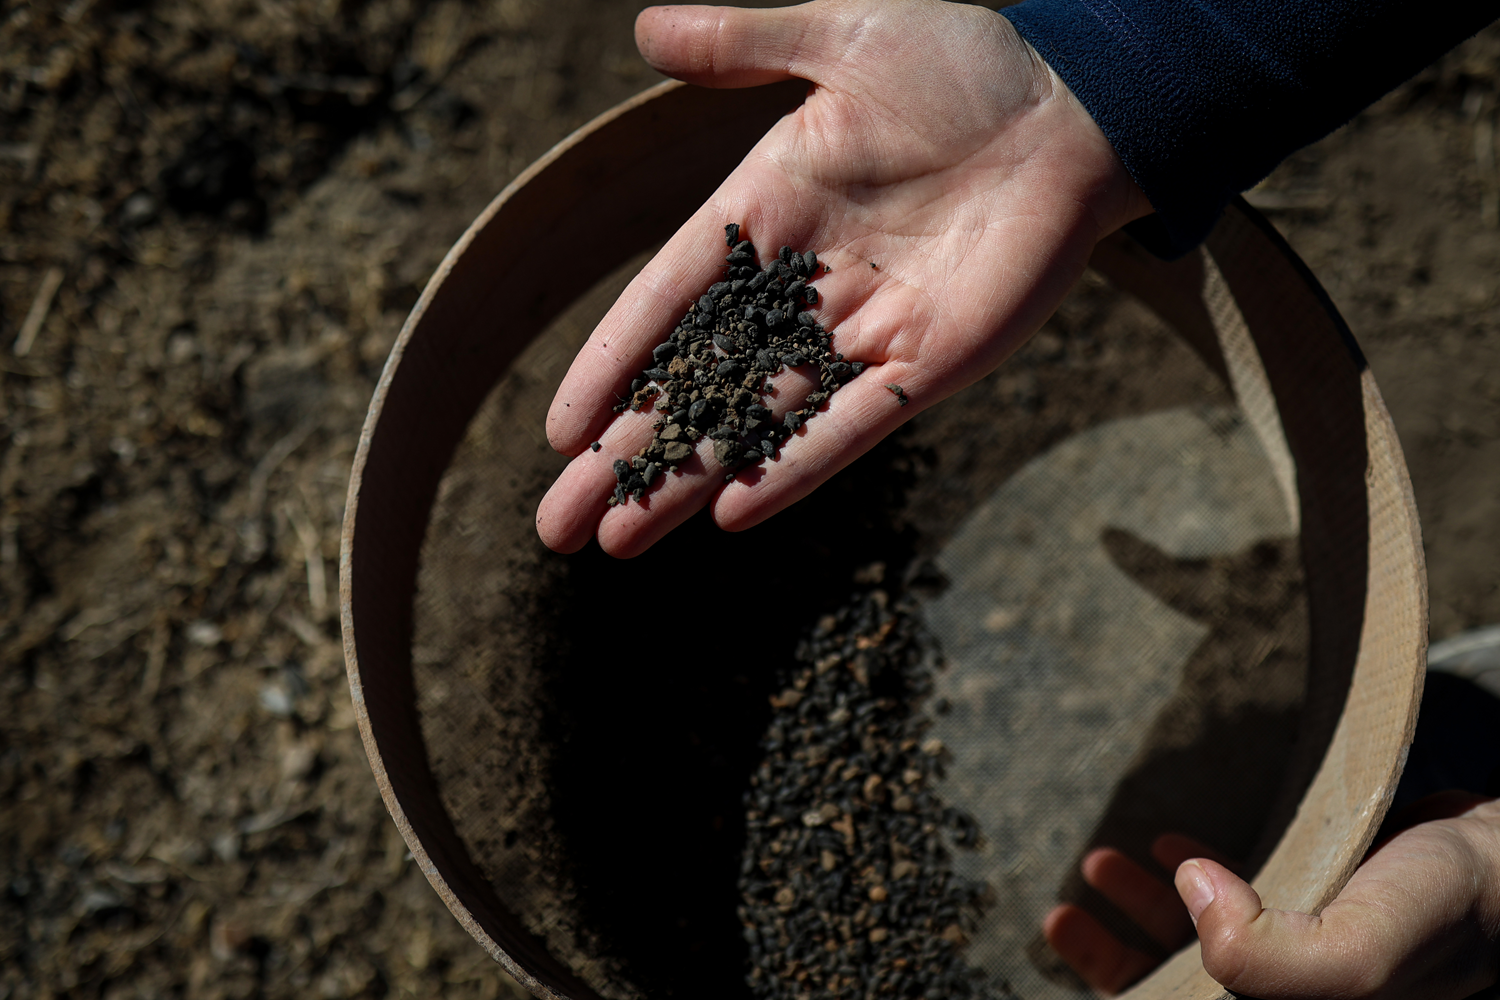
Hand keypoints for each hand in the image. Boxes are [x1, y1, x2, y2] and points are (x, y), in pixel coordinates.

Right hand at [536, 0, 1149, 556]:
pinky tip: (730, 514)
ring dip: (687, 481)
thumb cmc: (964, 65)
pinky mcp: (923, 366)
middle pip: (693, 386)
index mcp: (763, 212)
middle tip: (557, 527)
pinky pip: (849, 430)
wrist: (1076, 108)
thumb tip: (646, 28)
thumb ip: (745, 44)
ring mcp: (859, 334)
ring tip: (615, 542)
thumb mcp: (844, 36)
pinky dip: (795, 470)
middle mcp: (798, 287)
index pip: (665, 302)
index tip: (558, 432)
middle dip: (627, 457)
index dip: (610, 364)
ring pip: (756, 421)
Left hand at [1047, 794, 1499, 997]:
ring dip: (1141, 909)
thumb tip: (1193, 896)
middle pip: (1180, 990)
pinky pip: (1234, 906)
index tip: (1066, 942)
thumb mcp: (1364, 944)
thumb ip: (1278, 956)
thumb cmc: (1450, 907)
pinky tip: (1166, 847)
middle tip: (1062, 914)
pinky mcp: (1310, 912)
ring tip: (1100, 866)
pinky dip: (1191, 876)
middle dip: (1114, 955)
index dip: (1126, 990)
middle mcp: (1293, 997)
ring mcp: (1300, 959)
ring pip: (1197, 947)